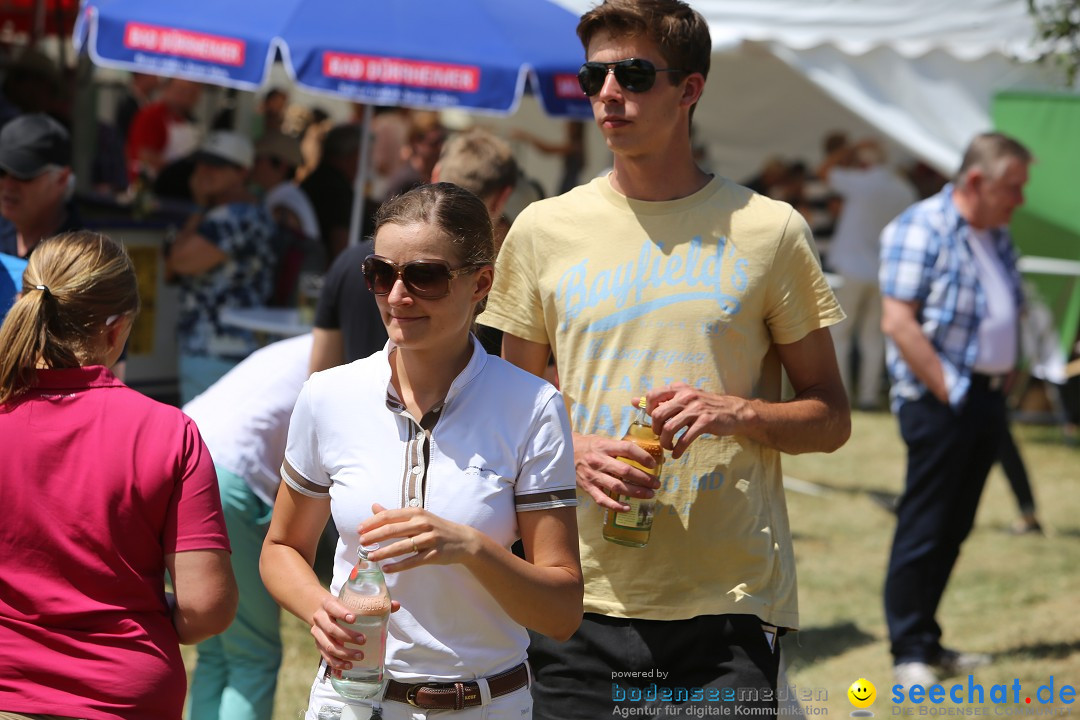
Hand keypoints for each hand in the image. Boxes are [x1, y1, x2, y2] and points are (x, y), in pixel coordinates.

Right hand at [309, 592, 365, 674]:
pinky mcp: (318, 645)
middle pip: (331, 629)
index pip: (333, 607)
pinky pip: (325, 656)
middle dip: (347, 636)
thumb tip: (396, 605)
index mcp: (328, 604)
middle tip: (363, 640)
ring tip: (359, 656)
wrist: (319, 609)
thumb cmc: (341, 606)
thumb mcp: (351, 601)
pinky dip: (336, 663)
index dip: (342, 613)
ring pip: (327, 645)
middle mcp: (320, 618)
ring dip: (343, 653)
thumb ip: (373, 604)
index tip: (353, 618)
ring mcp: (317, 633)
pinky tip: (347, 667)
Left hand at [359, 503, 481, 572]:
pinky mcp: (434, 554)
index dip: (373, 522)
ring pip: (402, 546)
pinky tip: (386, 568)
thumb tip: (374, 507)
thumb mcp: (417, 517)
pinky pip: (413, 561)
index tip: (359, 530)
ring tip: (370, 556)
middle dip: (375, 536)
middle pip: (393, 530)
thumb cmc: (436, 528)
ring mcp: (429, 539)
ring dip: (384, 552)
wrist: (463, 540)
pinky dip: (398, 565)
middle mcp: (422, 523)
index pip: (390, 516)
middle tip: (361, 542)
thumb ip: (395, 514)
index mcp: (416, 512)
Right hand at [572, 432, 658, 510]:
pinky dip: (615, 506)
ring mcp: (593, 476)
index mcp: (604, 446)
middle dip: (644, 478)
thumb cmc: (588, 445)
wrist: (563, 452)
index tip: (654, 464)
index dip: (643, 456)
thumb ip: (620, 447)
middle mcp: (599, 461)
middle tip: (656, 483)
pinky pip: (602, 500)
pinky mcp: (588, 488)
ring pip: (617, 487)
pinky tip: (627, 508)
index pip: (627, 449)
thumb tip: (645, 454)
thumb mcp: (603, 440)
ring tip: (649, 494)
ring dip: (636, 492)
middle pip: (625, 471)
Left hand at [644, 383, 751, 458]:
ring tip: (668, 447)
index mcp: (678, 388)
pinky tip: (677, 454)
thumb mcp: (684, 396)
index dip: (647, 411)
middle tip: (660, 436)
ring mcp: (696, 409)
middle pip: (657, 414)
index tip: (654, 421)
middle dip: (655, 430)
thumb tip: (633, 401)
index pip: (652, 396)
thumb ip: (661, 399)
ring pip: (669, 428)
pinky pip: (685, 438)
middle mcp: (686, 396)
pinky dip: (678, 449)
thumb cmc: (706, 405)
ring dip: (665, 442)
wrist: (734, 411)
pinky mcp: (705, 422)